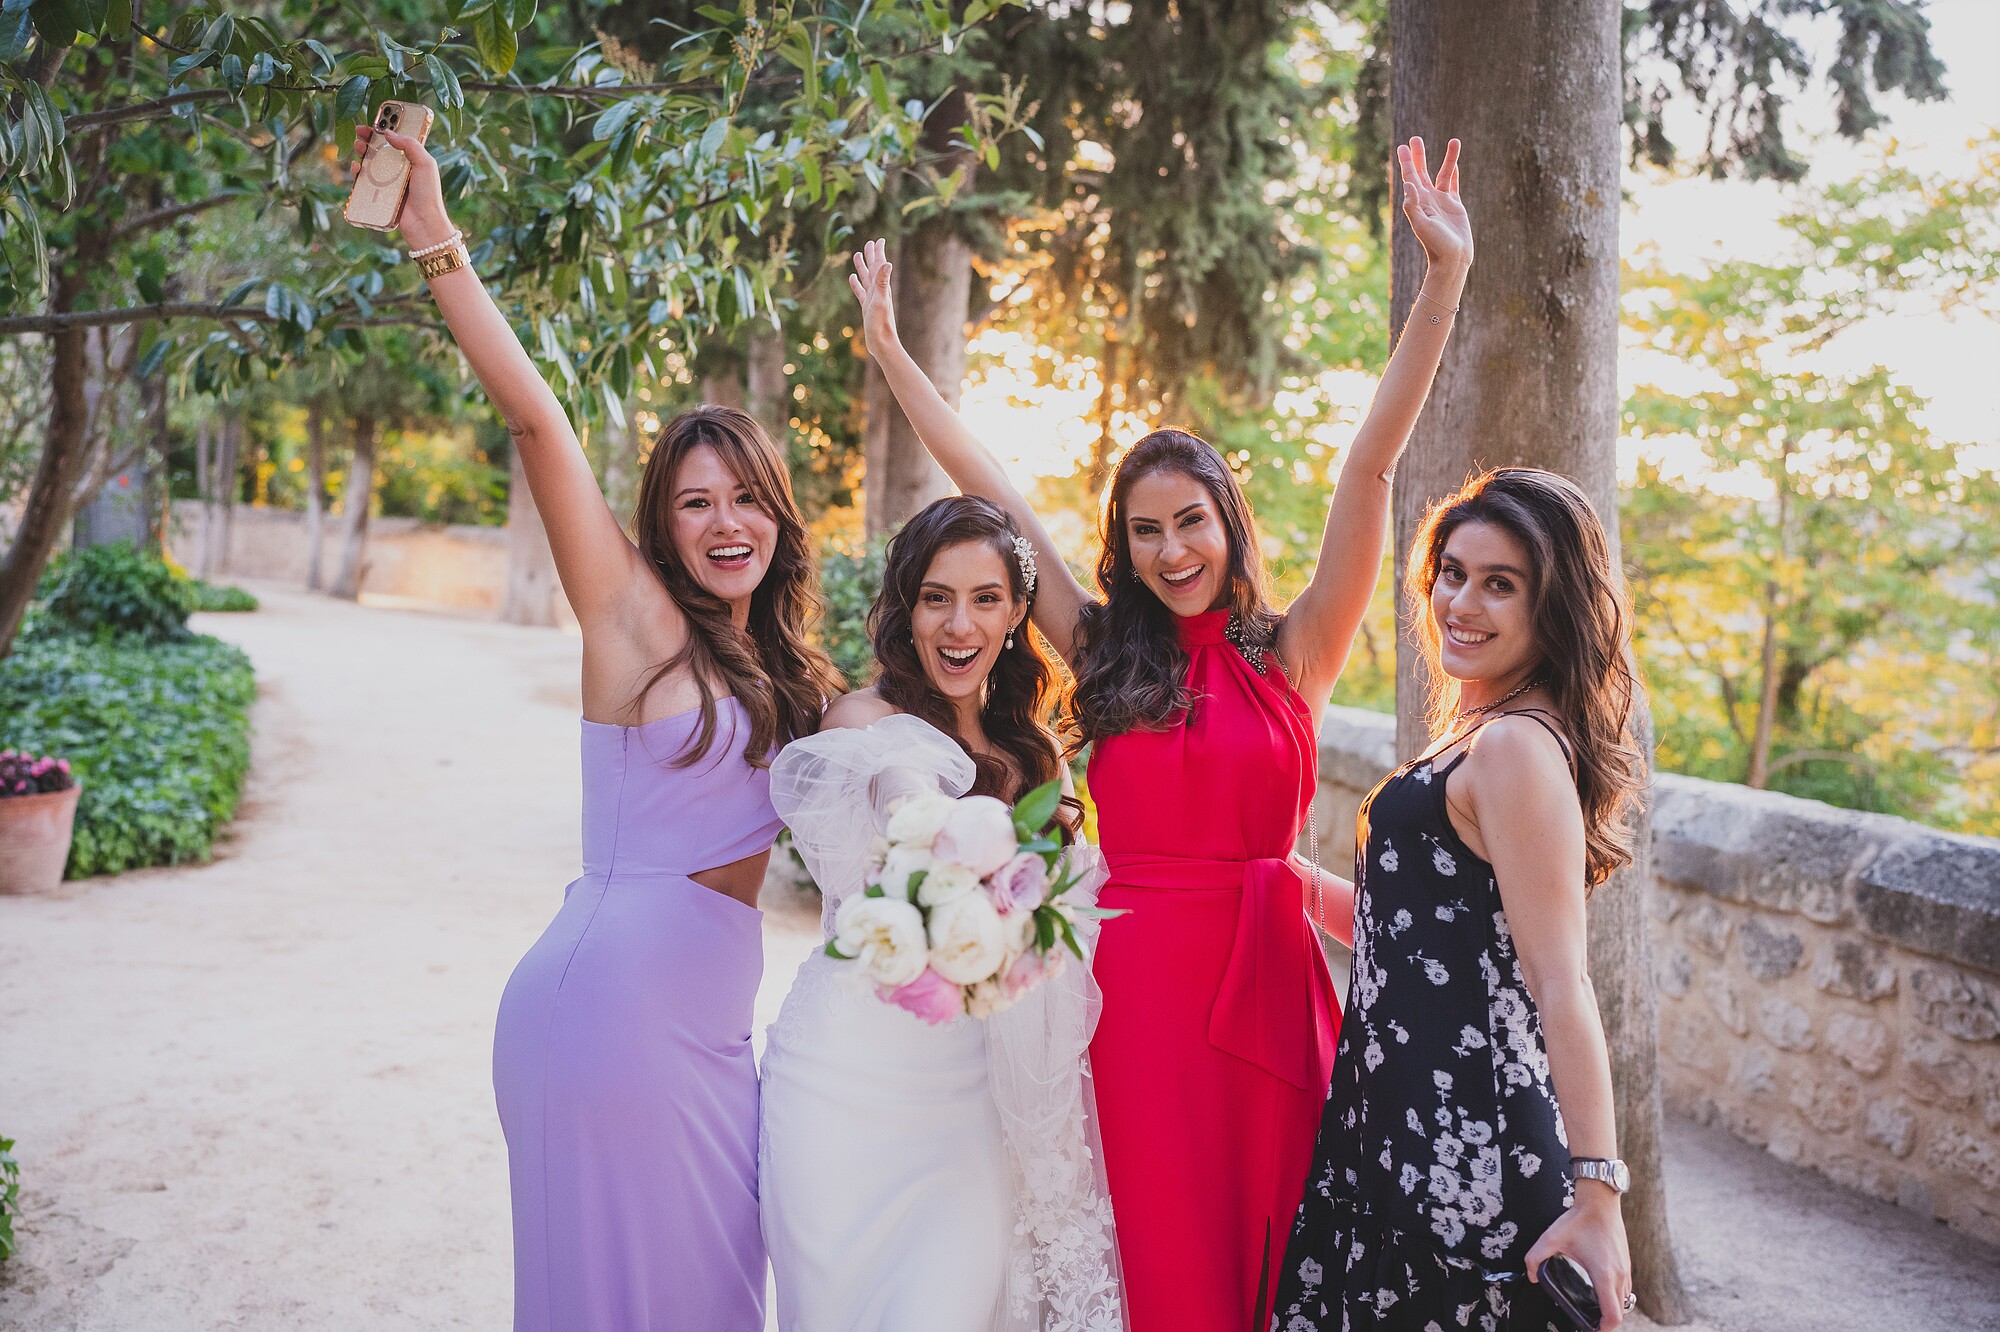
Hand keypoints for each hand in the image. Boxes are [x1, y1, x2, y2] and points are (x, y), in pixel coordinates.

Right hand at [351, 123, 455, 251]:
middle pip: (380, 149)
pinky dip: (358, 173)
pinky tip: (357, 168)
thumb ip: (411, 146)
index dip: (385, 129)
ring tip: (359, 147)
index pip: (397, 140)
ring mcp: (388, 182)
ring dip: (361, 153)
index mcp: (412, 160)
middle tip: (361, 132)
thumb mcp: (425, 164)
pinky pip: (364, 181)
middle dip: (369, 138)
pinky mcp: (379, 194)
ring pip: (370, 163)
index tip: (375, 120)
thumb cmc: (428, 194)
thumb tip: (388, 133)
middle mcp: (399, 169)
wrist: (423, 223)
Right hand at [847, 238, 900, 356]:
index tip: (879, 240)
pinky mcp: (866, 307)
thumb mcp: (880, 300)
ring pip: (866, 278)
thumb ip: (883, 282)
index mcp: (881, 287)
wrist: (881, 343)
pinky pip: (860, 291)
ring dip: (862, 266)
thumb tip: (887, 262)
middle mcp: (877, 291)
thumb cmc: (881, 323)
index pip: (879, 265)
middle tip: (869, 242)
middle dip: (871, 255)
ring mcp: (872, 298)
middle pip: (873, 268)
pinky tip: (853, 278)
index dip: (878, 252)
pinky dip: (856, 283)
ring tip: (857, 255)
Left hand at [1396, 136, 1471, 273]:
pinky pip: (1454, 185)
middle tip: (1415, 138)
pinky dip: (1454, 173)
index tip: (1402, 147)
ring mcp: (1442, 202)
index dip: (1406, 162)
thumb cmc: (1435, 245)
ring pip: (1444, 173)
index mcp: (1418, 202)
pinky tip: (1455, 164)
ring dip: (1447, 158)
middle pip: (1422, 171)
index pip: (1411, 177)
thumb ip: (1413, 205)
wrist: (1452, 259)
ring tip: (1454, 140)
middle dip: (1418, 155)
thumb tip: (1408, 183)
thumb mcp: (1421, 225)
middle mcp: (1428, 199)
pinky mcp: (1455, 206)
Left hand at [1524, 1188, 1631, 1328]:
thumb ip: (1535, 1258)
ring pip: (1625, 1301)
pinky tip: (1601, 1292)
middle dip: (1606, 1322)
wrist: (1600, 1200)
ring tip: (1594, 1310)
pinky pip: (1626, 1289)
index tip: (1590, 1329)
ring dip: (1612, 1309)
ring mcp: (1626, 1269)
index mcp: (1604, 1275)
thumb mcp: (1550, 1238)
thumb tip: (1533, 1277)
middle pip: (1620, 1312)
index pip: (1613, 1316)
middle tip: (1588, 1323)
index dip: (1602, 1329)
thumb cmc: (1579, 1219)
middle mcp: (1620, 1275)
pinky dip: (1617, 1297)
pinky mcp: (1627, 1262)